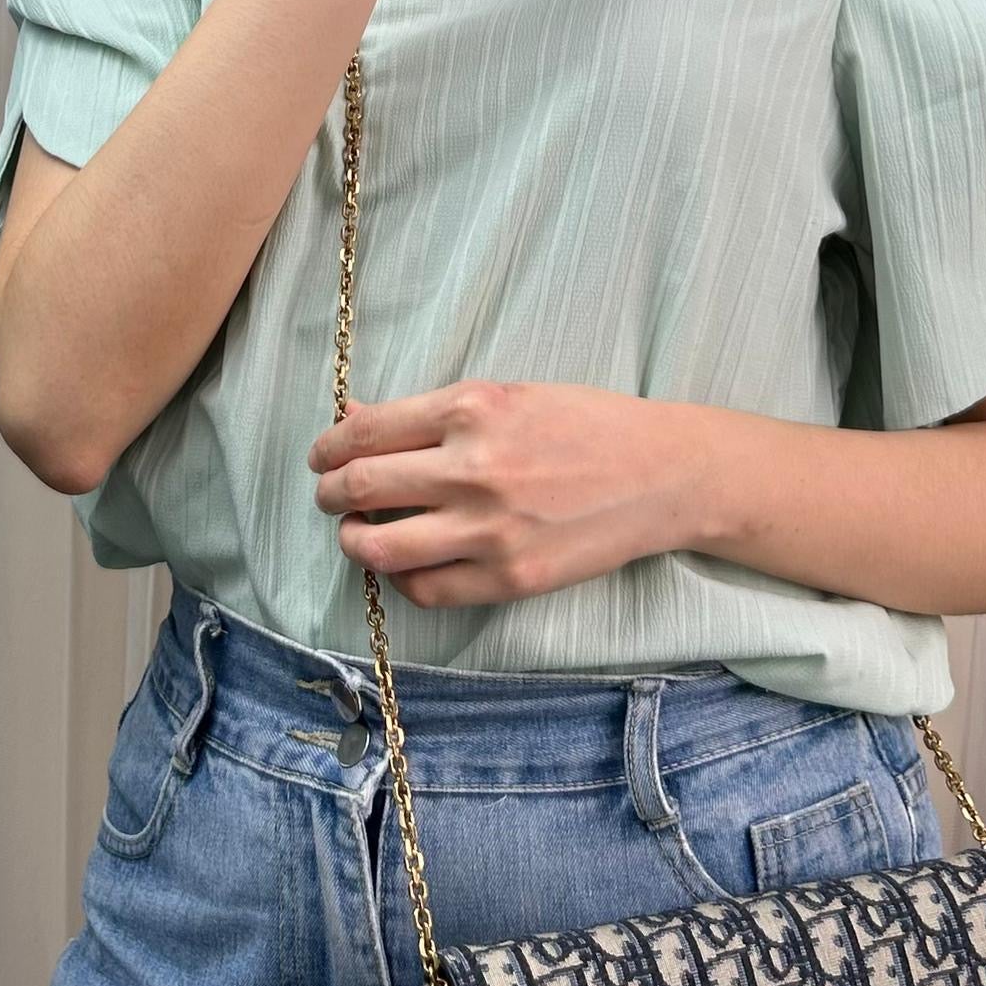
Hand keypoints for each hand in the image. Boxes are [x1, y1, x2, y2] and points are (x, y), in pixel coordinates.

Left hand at [306, 379, 681, 607]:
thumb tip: (355, 421)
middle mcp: (473, 468)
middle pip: (360, 487)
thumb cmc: (587, 425)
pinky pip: (427, 589)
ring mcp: (491, 529)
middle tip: (329, 497)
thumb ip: (430, 413)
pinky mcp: (510, 577)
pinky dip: (401, 578)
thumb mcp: (509, 396)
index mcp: (471, 409)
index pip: (364, 434)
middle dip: (329, 494)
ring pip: (380, 547)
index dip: (327, 449)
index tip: (322, 458)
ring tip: (356, 535)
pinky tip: (405, 564)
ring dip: (353, 541)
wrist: (663, 474)